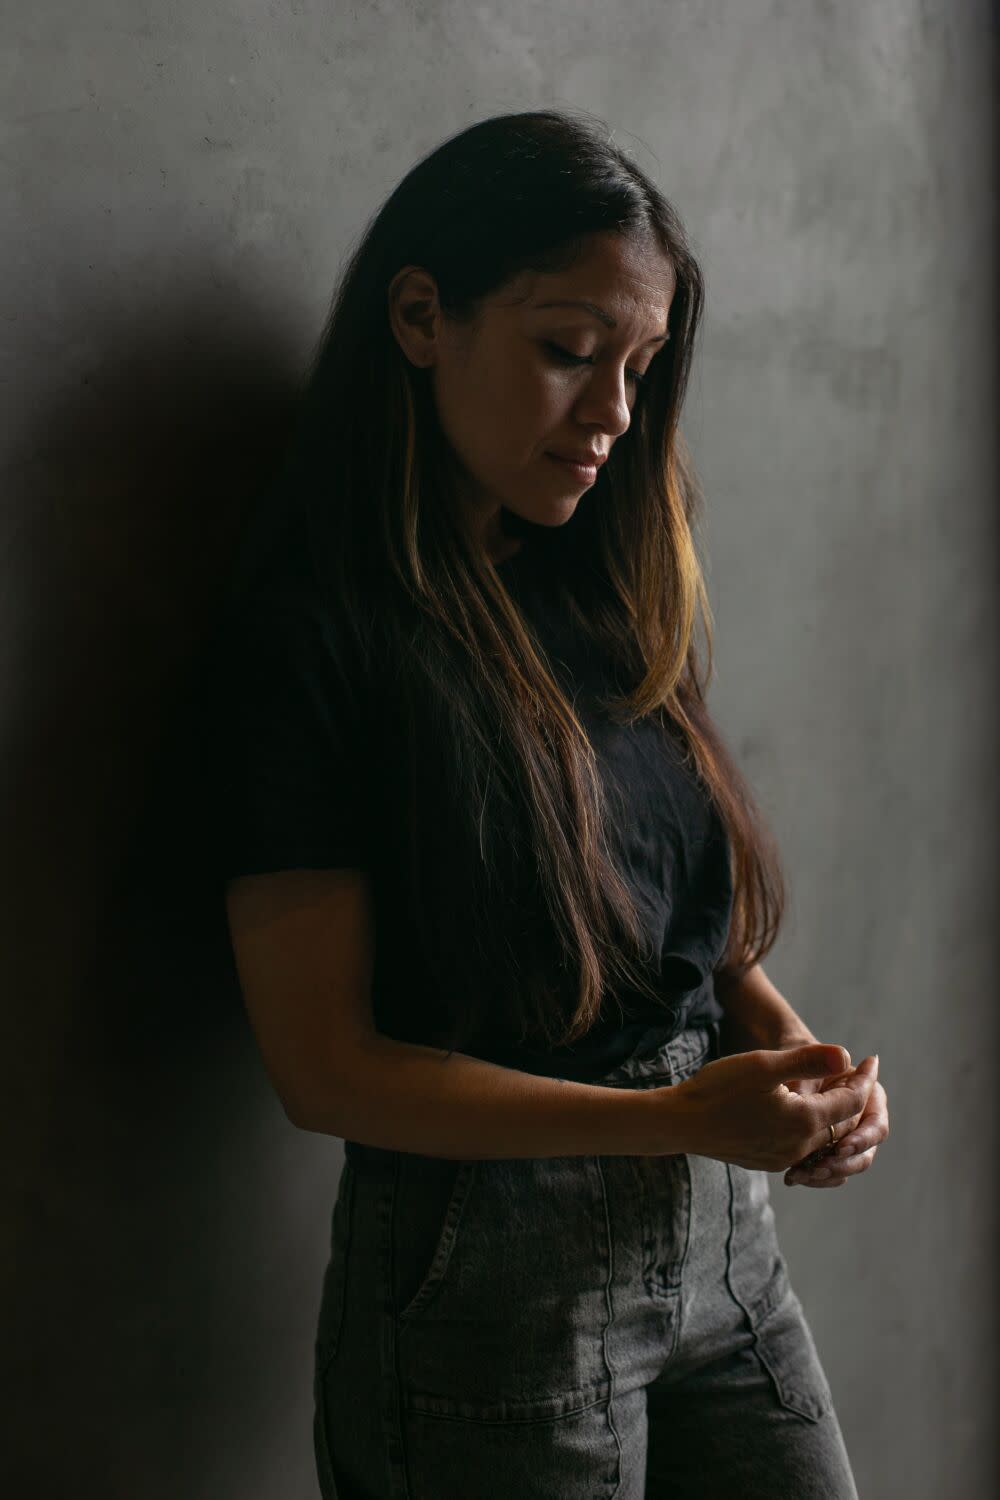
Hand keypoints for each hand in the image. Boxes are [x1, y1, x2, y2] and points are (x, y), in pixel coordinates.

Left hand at [782, 1053, 887, 1187]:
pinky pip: (830, 1171)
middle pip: (866, 1151)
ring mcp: (846, 1136)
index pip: (874, 1123)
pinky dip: (816, 1177)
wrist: (772, 1070)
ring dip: (829, 1173)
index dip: (861, 1138)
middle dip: (844, 1163)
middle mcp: (861, 1118)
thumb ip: (817, 1065)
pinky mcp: (827, 1150)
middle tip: (819, 1168)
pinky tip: (793, 1178)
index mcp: (866, 1093)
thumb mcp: (798, 1059)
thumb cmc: (789, 1058)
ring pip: (848, 1164)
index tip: (841, 1147)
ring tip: (801, 1175)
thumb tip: (842, 1059)